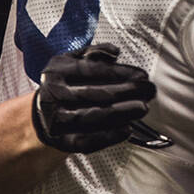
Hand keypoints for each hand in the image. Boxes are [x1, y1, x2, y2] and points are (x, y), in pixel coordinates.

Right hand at [31, 44, 156, 153]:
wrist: (43, 113)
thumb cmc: (67, 83)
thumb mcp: (73, 61)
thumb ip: (94, 53)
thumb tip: (115, 52)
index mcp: (56, 71)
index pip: (91, 70)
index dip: (120, 73)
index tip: (142, 75)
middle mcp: (52, 95)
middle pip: (94, 94)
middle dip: (127, 92)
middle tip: (150, 91)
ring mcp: (55, 120)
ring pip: (92, 117)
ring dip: (121, 113)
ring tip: (143, 108)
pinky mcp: (62, 141)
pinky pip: (86, 141)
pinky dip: (108, 137)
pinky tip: (127, 129)